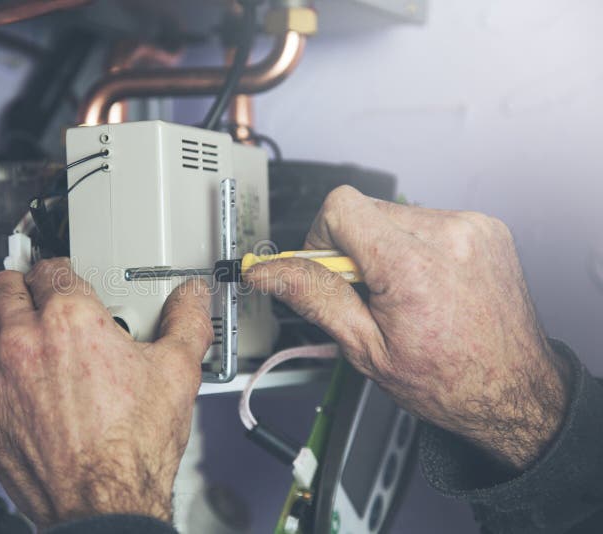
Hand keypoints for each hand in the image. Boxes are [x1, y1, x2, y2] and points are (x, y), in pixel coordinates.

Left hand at [0, 258, 212, 526]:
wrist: (105, 503)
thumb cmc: (134, 447)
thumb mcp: (178, 374)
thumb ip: (188, 324)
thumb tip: (192, 298)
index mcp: (74, 319)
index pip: (55, 267)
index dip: (63, 269)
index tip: (67, 279)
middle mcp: (26, 339)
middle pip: (6, 284)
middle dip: (21, 285)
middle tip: (33, 297)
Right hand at [244, 186, 570, 469]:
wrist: (514, 390)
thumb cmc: (450, 381)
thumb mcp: (366, 349)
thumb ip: (314, 298)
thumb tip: (270, 271)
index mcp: (413, 266)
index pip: (340, 206)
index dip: (322, 239)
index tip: (330, 271)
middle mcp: (448, 235)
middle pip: (364, 207)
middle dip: (352, 247)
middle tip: (368, 293)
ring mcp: (472, 227)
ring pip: (393, 212)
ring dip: (383, 246)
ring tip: (402, 292)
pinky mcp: (485, 226)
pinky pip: (426, 219)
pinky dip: (414, 245)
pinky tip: (426, 282)